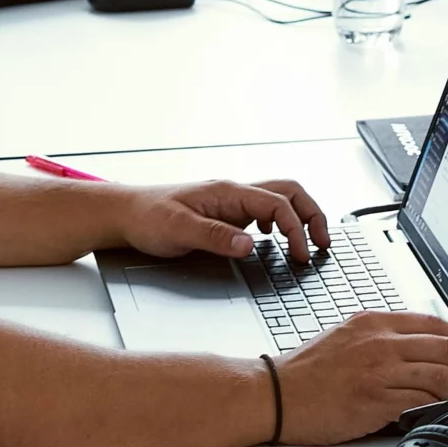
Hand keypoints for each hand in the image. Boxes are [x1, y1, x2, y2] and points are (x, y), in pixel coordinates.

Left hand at [122, 178, 330, 260]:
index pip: (278, 204)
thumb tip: (249, 245)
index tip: (301, 254)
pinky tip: (273, 240)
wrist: (124, 214)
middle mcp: (234, 193)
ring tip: (309, 242)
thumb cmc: (147, 218)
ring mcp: (231, 202)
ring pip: (278, 199)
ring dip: (299, 216)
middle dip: (312, 214)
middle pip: (289, 192)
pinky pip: (263, 211)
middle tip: (323, 243)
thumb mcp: (179, 231)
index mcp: (228, 192)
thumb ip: (216, 237)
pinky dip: (279, 222)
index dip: (296, 228)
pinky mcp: (225, 213)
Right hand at [275, 311, 447, 444]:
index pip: (435, 324)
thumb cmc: (305, 373)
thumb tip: (419, 358)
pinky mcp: (373, 399)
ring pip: (441, 375)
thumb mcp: (347, 338)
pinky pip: (421, 402)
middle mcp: (379, 340)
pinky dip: (444, 409)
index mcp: (375, 321)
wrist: (273, 393)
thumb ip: (383, 342)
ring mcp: (377, 369)